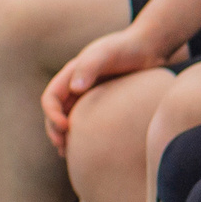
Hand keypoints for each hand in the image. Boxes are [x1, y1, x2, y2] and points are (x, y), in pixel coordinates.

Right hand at [41, 26, 164, 152]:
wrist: (149, 48)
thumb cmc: (127, 47)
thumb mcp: (107, 52)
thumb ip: (90, 66)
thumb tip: (75, 89)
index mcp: (72, 74)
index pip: (51, 97)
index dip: (51, 114)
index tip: (64, 127)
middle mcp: (77, 85)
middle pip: (56, 113)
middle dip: (55, 130)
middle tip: (63, 148)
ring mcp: (89, 95)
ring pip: (70, 119)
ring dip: (65, 136)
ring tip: (68, 154)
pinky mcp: (104, 103)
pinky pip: (87, 121)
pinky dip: (82, 135)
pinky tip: (88, 149)